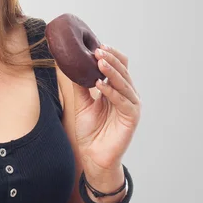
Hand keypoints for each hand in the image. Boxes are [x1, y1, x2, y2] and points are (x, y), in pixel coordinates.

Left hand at [71, 44, 141, 176]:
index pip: (118, 67)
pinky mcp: (132, 117)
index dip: (110, 55)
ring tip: (99, 62)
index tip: (97, 46)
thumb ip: (80, 85)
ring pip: (124, 83)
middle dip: (110, 59)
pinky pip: (123, 100)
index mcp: (117, 90)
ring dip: (111, 71)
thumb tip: (70, 64)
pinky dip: (112, 91)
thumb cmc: (90, 131)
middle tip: (97, 50)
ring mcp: (131, 105)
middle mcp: (127, 95)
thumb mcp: (82, 103)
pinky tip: (100, 84)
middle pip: (122, 71)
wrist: (93, 156)